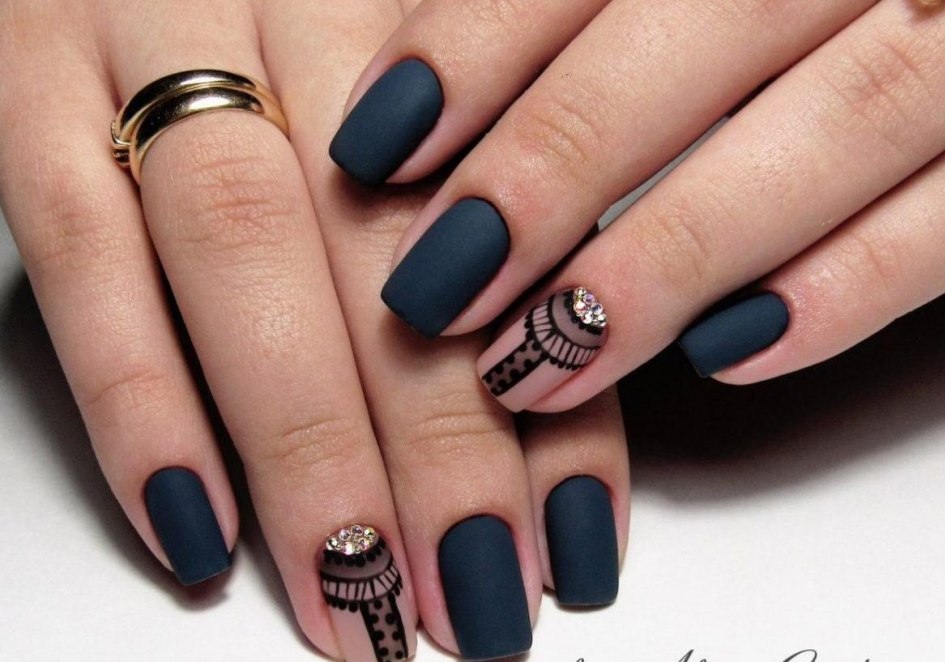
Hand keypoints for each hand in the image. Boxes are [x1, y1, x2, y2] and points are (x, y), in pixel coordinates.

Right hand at [0, 2, 629, 658]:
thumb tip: (558, 368)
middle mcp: (297, 11)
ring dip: (305, 444)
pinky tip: (196, 523)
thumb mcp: (442, 74)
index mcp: (436, 23)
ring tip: (356, 589)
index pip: (521, 233)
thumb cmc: (335, 22)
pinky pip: (77, 247)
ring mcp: (153, 43)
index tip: (573, 533)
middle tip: (472, 589)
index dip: (556, 396)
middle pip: (385, 252)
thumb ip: (489, 190)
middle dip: (437, 445)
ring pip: (243, 252)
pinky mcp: (33, 87)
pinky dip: (138, 396)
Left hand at [331, 0, 944, 411]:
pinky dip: (842, 292)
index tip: (378, 144)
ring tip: (542, 357)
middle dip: (551, 168)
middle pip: (698, 35)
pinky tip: (726, 354)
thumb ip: (584, 12)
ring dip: (668, 259)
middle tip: (436, 283)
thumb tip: (422, 95)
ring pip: (832, 129)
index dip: (476, 45)